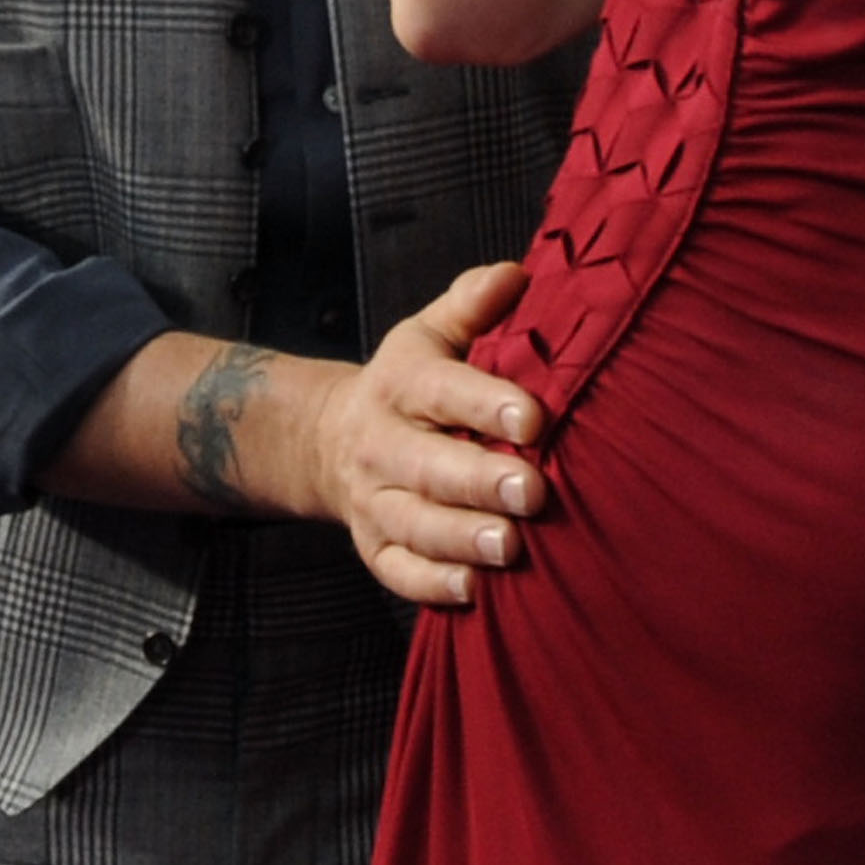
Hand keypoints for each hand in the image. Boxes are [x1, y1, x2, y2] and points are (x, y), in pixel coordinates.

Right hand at [307, 261, 548, 605]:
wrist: (330, 438)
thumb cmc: (407, 384)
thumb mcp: (429, 333)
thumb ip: (472, 303)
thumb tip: (516, 275)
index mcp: (401, 385)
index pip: (443, 392)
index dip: (487, 404)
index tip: (533, 418)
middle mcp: (383, 445)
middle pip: (429, 466)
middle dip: (481, 481)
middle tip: (534, 491)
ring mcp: (375, 502)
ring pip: (414, 526)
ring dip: (462, 539)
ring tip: (511, 546)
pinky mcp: (374, 548)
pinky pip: (399, 573)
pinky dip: (433, 585)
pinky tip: (474, 589)